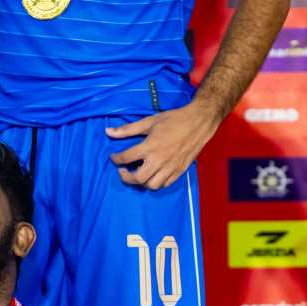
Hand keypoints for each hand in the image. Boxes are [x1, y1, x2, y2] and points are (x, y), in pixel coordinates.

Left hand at [106, 101, 221, 189]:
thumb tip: (108, 132)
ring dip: (143, 181)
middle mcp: (159, 160)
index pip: (126, 158)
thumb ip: (127, 130)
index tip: (114, 158)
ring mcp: (170, 167)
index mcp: (150, 146)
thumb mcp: (149, 122)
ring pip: (152, 185)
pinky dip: (157, 181)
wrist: (198, 122)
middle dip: (126, 177)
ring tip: (140, 172)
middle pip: (138, 179)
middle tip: (124, 171)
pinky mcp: (179, 171)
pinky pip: (165, 184)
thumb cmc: (173, 120)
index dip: (116, 159)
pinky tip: (154, 173)